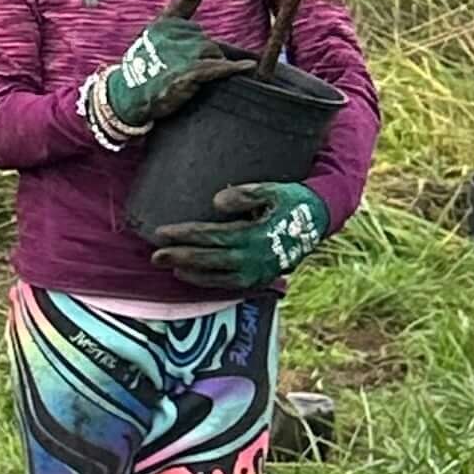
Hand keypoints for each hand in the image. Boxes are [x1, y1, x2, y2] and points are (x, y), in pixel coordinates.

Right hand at [94, 0, 251, 133]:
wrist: (128, 96)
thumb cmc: (144, 65)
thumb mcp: (155, 33)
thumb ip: (179, 9)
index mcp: (164, 24)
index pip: (190, 26)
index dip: (200, 34)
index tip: (210, 12)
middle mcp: (172, 35)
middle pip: (207, 43)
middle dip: (208, 56)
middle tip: (196, 73)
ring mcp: (181, 54)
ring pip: (213, 53)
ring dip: (216, 64)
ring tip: (204, 78)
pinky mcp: (188, 72)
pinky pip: (217, 67)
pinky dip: (234, 68)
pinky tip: (249, 67)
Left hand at [140, 179, 332, 292]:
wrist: (318, 220)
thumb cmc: (290, 200)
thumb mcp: (272, 190)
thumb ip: (245, 194)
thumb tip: (216, 201)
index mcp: (255, 235)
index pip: (211, 236)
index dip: (185, 234)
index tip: (161, 232)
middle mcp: (255, 258)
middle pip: (209, 259)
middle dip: (180, 256)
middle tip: (155, 254)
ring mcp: (259, 271)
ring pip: (217, 276)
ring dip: (190, 271)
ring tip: (167, 265)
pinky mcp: (261, 277)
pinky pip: (229, 284)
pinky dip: (207, 281)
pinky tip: (189, 275)